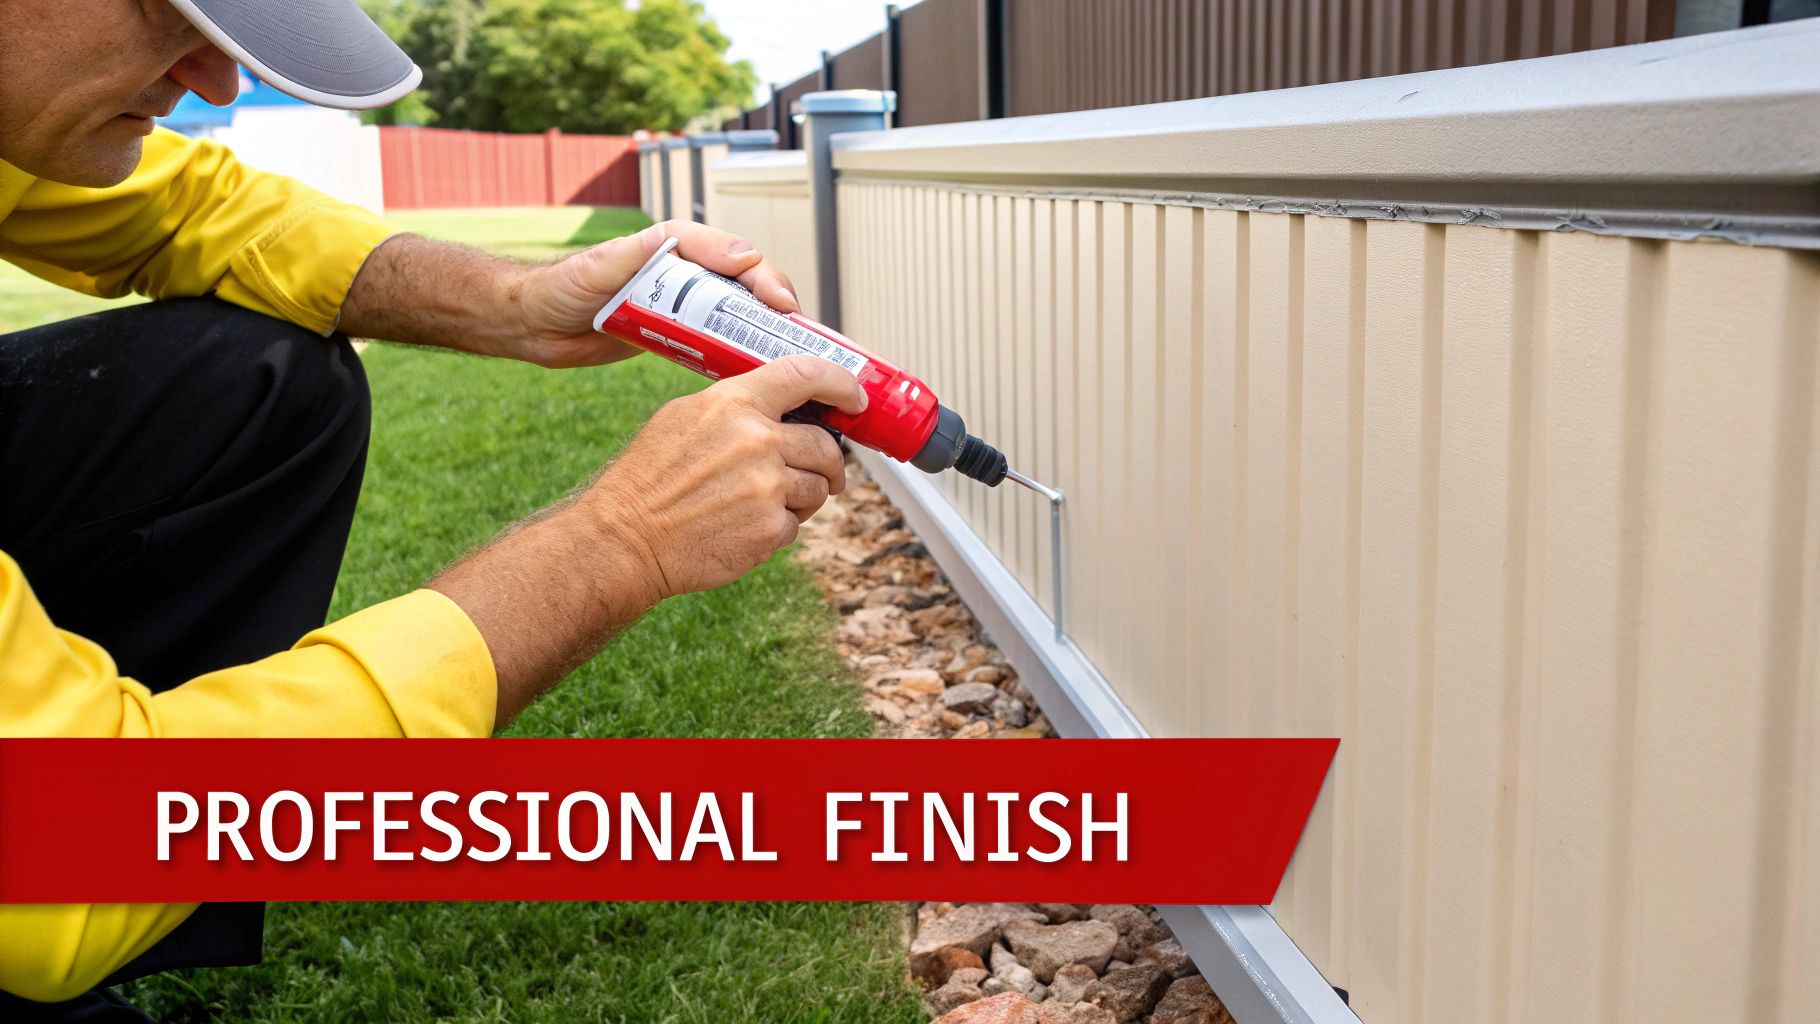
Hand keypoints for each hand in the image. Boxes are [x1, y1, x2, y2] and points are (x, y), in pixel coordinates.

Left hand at [512, 220, 801, 368]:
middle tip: (799, 336)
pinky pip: (722, 340)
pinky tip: (761, 373)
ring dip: (770, 332)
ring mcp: (688, 302)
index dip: (764, 278)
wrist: (536, 324)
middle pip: (750, 284)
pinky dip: (745, 353)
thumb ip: (643, 253)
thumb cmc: (563, 288)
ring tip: (795, 357)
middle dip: (779, 306)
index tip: (780, 304)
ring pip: (744, 313)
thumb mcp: (603, 266)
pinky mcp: (681, 333)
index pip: (736, 254)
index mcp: (677, 245)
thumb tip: (693, 243)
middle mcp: (690, 270)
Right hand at [583, 355, 865, 597]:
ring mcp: (767, 487)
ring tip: (763, 504)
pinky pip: (796, 525)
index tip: (856, 398)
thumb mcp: (684, 418)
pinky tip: (743, 527)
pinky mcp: (770, 529)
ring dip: (802, 498)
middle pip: (825, 446)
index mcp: (734, 403)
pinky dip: (778, 528)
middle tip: (823, 473)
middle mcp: (757, 441)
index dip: (842, 384)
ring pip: (816, 489)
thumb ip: (735, 407)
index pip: (806, 375)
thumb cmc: (648, 479)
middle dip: (828, 463)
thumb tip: (782, 407)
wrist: (626, 539)